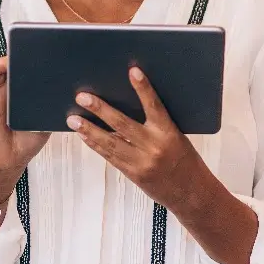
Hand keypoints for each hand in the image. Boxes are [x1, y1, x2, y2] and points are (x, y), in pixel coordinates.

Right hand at [0, 57, 50, 180]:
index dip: (35, 57)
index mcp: (28, 90)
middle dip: (18, 55)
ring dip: (1, 62)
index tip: (45, 47)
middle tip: (27, 49)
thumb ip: (52, 107)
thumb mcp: (47, 121)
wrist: (10, 159)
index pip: (30, 68)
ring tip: (9, 60)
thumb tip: (63, 93)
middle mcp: (12, 89)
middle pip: (12, 65)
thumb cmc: (29, 139)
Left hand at [67, 67, 203, 208]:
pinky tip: (84, 136)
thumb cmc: (185, 161)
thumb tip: (130, 108)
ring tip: (73, 119)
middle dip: (100, 109)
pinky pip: (110, 156)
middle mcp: (154, 146)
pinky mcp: (133, 174)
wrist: (190, 192)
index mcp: (169, 133)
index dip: (143, 88)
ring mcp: (141, 161)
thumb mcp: (177, 138)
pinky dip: (95, 144)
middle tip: (83, 97)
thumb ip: (158, 125)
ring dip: (89, 129)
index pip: (154, 106)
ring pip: (110, 142)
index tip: (133, 71)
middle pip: (122, 124)